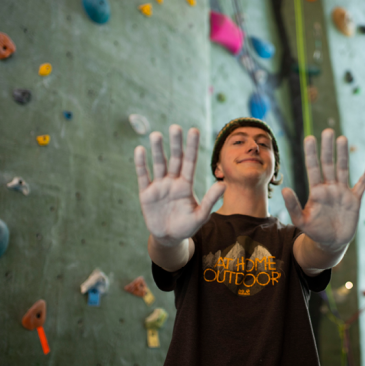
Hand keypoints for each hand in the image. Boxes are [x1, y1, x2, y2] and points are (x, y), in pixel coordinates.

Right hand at [134, 125, 225, 242]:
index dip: (192, 147)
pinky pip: (143, 175)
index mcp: (186, 185)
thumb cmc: (187, 226)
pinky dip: (141, 163)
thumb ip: (210, 200)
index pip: (190, 162)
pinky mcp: (146, 193)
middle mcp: (173, 181)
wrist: (169, 238)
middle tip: (175, 127)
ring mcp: (159, 186)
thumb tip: (223, 185)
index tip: (194, 130)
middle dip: (176, 144)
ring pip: (159, 164)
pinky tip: (140, 150)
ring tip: (156, 135)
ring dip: (157, 150)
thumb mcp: (201, 215)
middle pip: (175, 159)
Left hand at [282, 129, 364, 247]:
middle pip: (328, 164)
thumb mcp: (301, 220)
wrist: (330, 243)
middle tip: (328, 131)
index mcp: (316, 191)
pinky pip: (361, 185)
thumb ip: (292, 206)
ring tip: (342, 139)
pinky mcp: (354, 200)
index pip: (313, 168)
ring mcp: (342, 192)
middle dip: (327, 148)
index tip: (310, 138)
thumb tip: (284, 189)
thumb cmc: (314, 231)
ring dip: (343, 155)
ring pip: (343, 169)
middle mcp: (329, 187)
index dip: (311, 153)